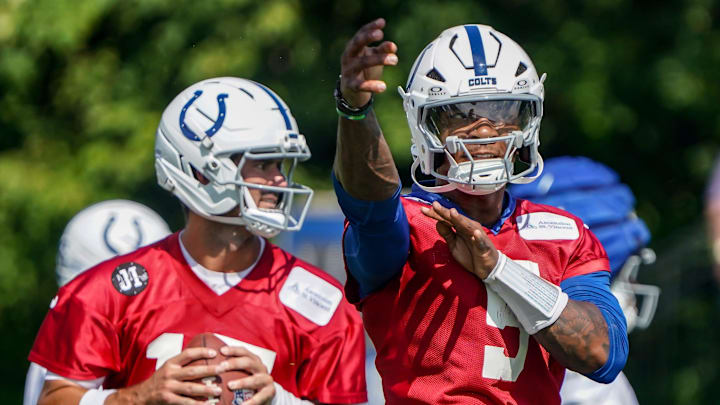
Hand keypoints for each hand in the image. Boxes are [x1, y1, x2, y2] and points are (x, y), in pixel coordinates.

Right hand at [107, 347, 224, 404]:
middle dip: (209, 370)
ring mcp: (168, 387)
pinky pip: (185, 402)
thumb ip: (182, 364)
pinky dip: (196, 403)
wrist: (140, 396)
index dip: (201, 352)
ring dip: (206, 389)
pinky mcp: (167, 399)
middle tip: (222, 369)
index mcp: (171, 364)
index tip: (214, 352)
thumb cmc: (158, 381)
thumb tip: (203, 358)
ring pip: (191, 388)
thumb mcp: (167, 368)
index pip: (188, 354)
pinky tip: (206, 404)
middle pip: (193, 371)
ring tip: (218, 390)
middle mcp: (169, 374)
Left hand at [220, 346, 274, 404]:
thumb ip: (231, 369)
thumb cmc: (249, 383)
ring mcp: (267, 379)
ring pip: (255, 379)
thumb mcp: (242, 373)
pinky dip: (251, 401)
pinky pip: (261, 396)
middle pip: (249, 362)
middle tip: (220, 367)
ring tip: (230, 385)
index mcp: (254, 361)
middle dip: (234, 363)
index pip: (244, 352)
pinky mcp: (270, 391)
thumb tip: (212, 365)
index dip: (233, 350)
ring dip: (242, 382)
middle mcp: (261, 368)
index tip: (221, 351)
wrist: (266, 395)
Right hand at [340, 18, 397, 107]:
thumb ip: (382, 50)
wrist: (351, 92)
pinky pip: (361, 85)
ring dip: (379, 59)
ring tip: (395, 59)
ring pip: (362, 63)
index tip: (382, 22)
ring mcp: (348, 70)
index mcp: (354, 48)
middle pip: (356, 44)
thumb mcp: (372, 57)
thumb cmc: (363, 70)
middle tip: (380, 35)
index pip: (360, 34)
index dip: (370, 27)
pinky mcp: (351, 85)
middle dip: (367, 38)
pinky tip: (383, 86)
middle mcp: (349, 57)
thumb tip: (393, 46)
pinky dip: (372, 86)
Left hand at [421, 201, 498, 278]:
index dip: (435, 214)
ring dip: (460, 219)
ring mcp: (477, 236)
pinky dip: (478, 237)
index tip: (423, 210)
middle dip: (444, 212)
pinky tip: (476, 233)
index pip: (446, 219)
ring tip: (452, 213)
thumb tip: (437, 222)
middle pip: (454, 219)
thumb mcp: (454, 244)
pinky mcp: (484, 247)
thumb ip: (446, 233)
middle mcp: (468, 228)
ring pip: (467, 226)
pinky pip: (481, 241)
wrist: (487, 268)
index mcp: (460, 227)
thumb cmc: (470, 254)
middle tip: (434, 205)